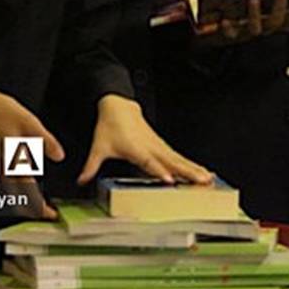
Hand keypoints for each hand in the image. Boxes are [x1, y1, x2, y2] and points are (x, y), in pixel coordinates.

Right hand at [0, 84, 63, 218]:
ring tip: (42, 203)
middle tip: (48, 213)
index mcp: (13, 161)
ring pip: (13, 191)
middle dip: (33, 209)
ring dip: (27, 200)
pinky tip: (29, 184)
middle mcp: (4, 167)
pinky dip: (21, 188)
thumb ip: (46, 141)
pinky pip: (10, 181)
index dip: (39, 208)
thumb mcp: (30, 123)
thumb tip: (59, 156)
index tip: (51, 215)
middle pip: (18, 198)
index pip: (28, 193)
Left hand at [77, 94, 213, 185]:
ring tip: (207, 179)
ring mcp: (159, 145)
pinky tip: (201, 172)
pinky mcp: (162, 146)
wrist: (119, 107)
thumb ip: (91, 166)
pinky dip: (191, 164)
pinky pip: (179, 157)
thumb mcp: (98, 147)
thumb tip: (80, 180)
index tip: (169, 180)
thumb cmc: (110, 126)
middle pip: (171, 161)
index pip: (149, 161)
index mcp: (136, 148)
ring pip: (179, 159)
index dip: (158, 170)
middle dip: (187, 172)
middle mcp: (151, 147)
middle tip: (201, 181)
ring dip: (194, 169)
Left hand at [219, 0, 288, 40]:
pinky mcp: (233, 35)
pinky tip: (225, 21)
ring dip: (255, 15)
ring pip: (255, 28)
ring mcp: (250, 31)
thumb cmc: (253, 2)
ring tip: (254, 0)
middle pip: (276, 21)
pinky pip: (231, 34)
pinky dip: (228, 29)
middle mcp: (266, 27)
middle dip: (280, 6)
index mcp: (278, 19)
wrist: (228, 24)